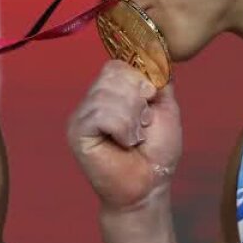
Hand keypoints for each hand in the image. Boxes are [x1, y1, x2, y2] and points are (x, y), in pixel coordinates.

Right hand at [67, 60, 181, 210]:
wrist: (149, 186)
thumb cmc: (156, 153)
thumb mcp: (165, 108)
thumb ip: (159, 81)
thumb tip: (157, 56)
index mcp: (109, 92)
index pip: (117, 65)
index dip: (138, 81)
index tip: (149, 103)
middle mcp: (91, 100)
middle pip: (112, 76)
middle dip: (137, 101)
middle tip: (141, 126)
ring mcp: (81, 116)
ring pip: (107, 95)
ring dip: (131, 119)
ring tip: (134, 138)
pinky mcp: (77, 132)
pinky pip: (100, 114)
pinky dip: (122, 128)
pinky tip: (124, 143)